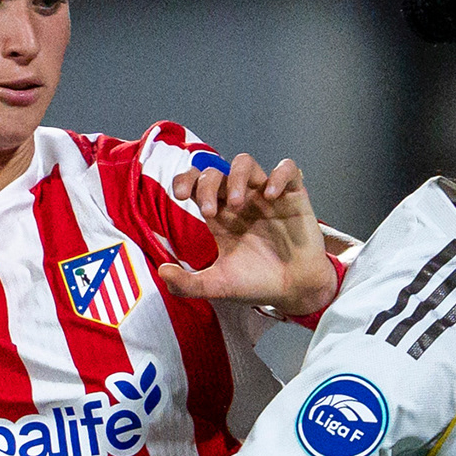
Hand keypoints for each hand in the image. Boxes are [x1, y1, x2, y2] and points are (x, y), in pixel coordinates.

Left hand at [159, 157, 339, 319]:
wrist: (294, 292)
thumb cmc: (257, 285)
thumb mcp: (217, 286)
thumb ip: (187, 284)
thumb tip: (161, 271)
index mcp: (221, 215)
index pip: (197, 182)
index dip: (186, 180)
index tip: (180, 195)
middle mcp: (241, 200)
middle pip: (216, 171)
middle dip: (208, 185)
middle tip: (210, 212)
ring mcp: (266, 196)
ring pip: (246, 162)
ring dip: (237, 176)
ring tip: (239, 203)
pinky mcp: (294, 196)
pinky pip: (288, 169)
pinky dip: (278, 175)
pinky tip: (271, 196)